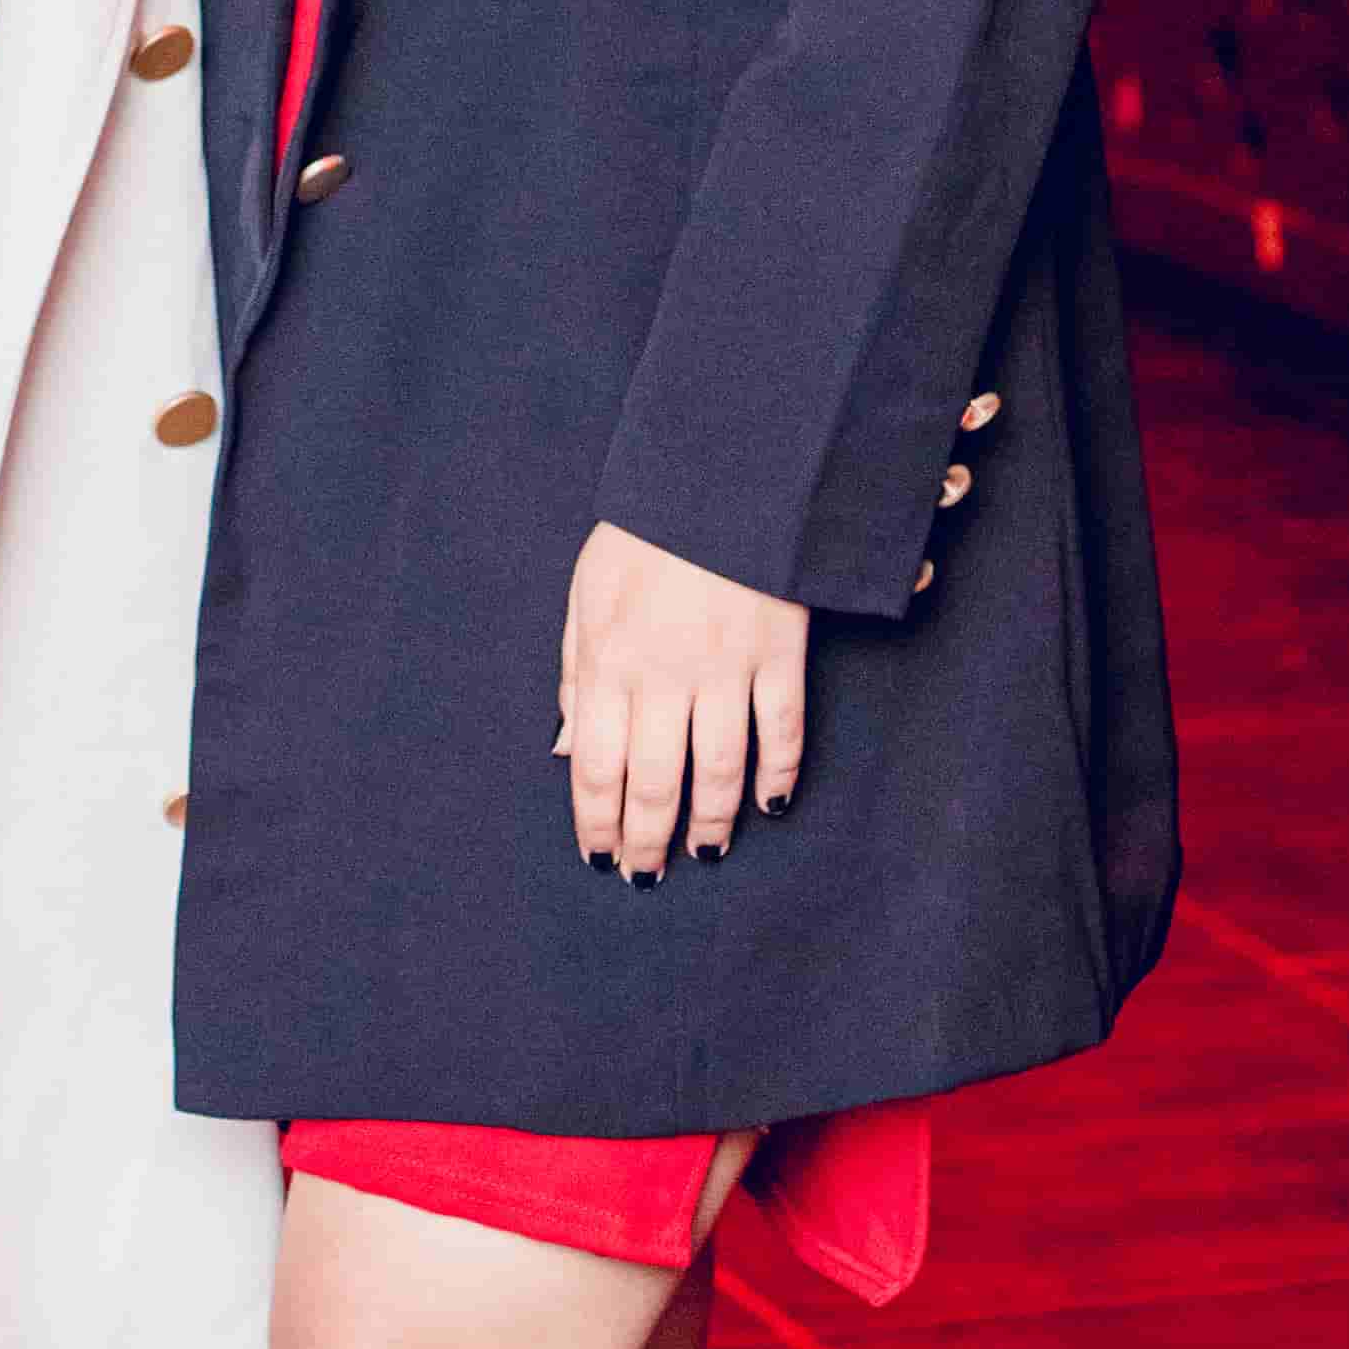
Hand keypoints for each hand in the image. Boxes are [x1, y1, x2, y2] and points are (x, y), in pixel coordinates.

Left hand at [559, 521, 808, 881]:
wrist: (720, 473)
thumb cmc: (645, 533)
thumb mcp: (587, 593)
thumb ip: (575, 675)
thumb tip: (565, 748)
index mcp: (608, 659)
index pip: (596, 765)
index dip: (597, 821)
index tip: (599, 857)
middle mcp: (664, 673)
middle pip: (655, 782)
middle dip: (647, 839)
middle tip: (647, 876)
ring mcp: (726, 666)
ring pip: (719, 769)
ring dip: (712, 821)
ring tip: (705, 852)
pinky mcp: (780, 652)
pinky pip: (782, 729)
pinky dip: (779, 773)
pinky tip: (771, 805)